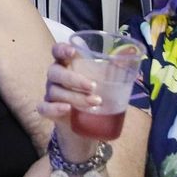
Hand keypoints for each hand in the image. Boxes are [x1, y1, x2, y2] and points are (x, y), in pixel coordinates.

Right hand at [37, 41, 105, 158]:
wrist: (87, 128)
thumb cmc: (96, 98)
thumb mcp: (106, 83)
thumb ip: (114, 70)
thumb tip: (132, 54)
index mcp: (67, 65)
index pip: (57, 51)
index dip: (62, 49)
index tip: (73, 52)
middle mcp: (56, 77)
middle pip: (56, 72)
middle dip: (74, 79)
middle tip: (93, 86)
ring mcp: (50, 93)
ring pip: (55, 91)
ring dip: (75, 96)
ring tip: (94, 103)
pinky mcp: (49, 110)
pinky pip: (44, 107)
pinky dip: (54, 108)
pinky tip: (67, 109)